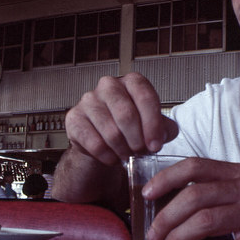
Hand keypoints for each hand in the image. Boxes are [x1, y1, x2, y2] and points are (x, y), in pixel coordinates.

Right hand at [64, 73, 178, 165]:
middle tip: (140, 152)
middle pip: (126, 115)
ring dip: (122, 150)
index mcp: (132, 82)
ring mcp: (89, 100)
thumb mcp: (154, 126)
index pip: (145, 97)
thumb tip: (163, 134)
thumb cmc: (130, 128)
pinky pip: (94, 143)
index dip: (152, 125)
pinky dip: (107, 156)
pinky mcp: (74, 118)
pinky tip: (112, 157)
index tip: (155, 145)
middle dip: (137, 140)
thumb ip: (165, 128)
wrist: (103, 139)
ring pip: (110, 132)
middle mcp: (109, 85)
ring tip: (126, 155)